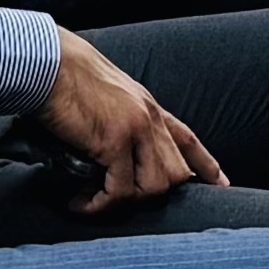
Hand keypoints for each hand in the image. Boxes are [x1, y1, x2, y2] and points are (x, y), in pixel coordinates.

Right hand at [34, 45, 225, 214]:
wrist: (47, 63)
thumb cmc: (65, 78)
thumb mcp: (106, 96)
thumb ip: (120, 120)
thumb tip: (111, 154)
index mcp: (148, 106)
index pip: (187, 139)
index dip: (206, 164)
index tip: (221, 183)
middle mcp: (149, 118)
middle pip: (175, 174)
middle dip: (149, 196)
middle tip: (113, 198)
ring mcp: (136, 129)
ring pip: (154, 187)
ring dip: (124, 203)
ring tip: (92, 201)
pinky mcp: (114, 141)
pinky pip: (120, 190)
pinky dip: (99, 205)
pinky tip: (79, 203)